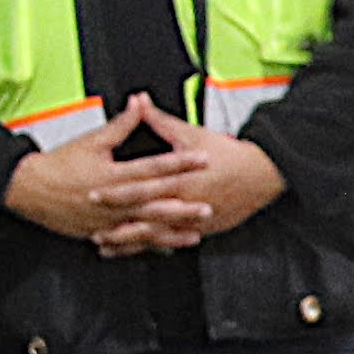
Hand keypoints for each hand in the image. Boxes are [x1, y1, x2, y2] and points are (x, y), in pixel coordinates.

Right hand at [4, 104, 200, 245]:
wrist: (29, 189)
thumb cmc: (58, 166)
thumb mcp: (91, 140)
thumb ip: (121, 124)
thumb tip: (139, 103)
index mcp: (113, 174)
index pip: (153, 167)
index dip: (180, 163)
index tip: (201, 159)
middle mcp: (112, 200)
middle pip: (154, 202)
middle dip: (184, 205)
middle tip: (208, 205)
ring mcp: (107, 220)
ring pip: (144, 228)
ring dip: (171, 231)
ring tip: (193, 233)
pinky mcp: (100, 232)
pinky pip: (128, 242)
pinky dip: (147, 245)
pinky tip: (165, 248)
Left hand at [87, 99, 281, 256]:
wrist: (262, 175)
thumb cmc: (228, 155)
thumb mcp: (191, 134)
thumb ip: (159, 121)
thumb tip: (139, 101)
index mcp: (179, 179)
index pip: (141, 188)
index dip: (115, 193)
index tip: (93, 196)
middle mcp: (185, 202)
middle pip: (145, 218)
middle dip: (116, 227)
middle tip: (91, 231)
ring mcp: (193, 220)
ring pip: (156, 236)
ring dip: (129, 243)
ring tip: (106, 246)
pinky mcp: (203, 230)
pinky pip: (172, 241)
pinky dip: (152, 247)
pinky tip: (136, 251)